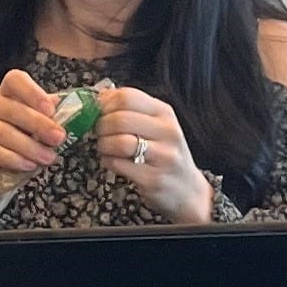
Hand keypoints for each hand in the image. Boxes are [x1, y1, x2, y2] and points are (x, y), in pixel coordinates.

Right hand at [0, 70, 69, 222]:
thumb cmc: (20, 150)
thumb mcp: (39, 133)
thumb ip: (51, 119)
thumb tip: (71, 109)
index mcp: (6, 94)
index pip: (15, 80)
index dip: (32, 92)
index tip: (51, 109)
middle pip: (10, 107)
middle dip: (38, 124)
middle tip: (59, 139)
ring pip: (1, 131)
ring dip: (28, 145)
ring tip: (48, 158)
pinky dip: (11, 158)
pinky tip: (28, 165)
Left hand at [91, 85, 213, 225]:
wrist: (187, 189)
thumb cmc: (165, 154)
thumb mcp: (156, 126)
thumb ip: (132, 110)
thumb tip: (100, 96)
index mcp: (164, 112)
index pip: (128, 96)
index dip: (105, 103)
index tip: (98, 111)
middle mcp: (167, 131)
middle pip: (120, 119)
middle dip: (101, 126)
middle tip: (99, 133)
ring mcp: (163, 156)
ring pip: (119, 142)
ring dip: (103, 145)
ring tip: (104, 148)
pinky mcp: (154, 179)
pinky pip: (119, 165)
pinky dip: (108, 162)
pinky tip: (112, 162)